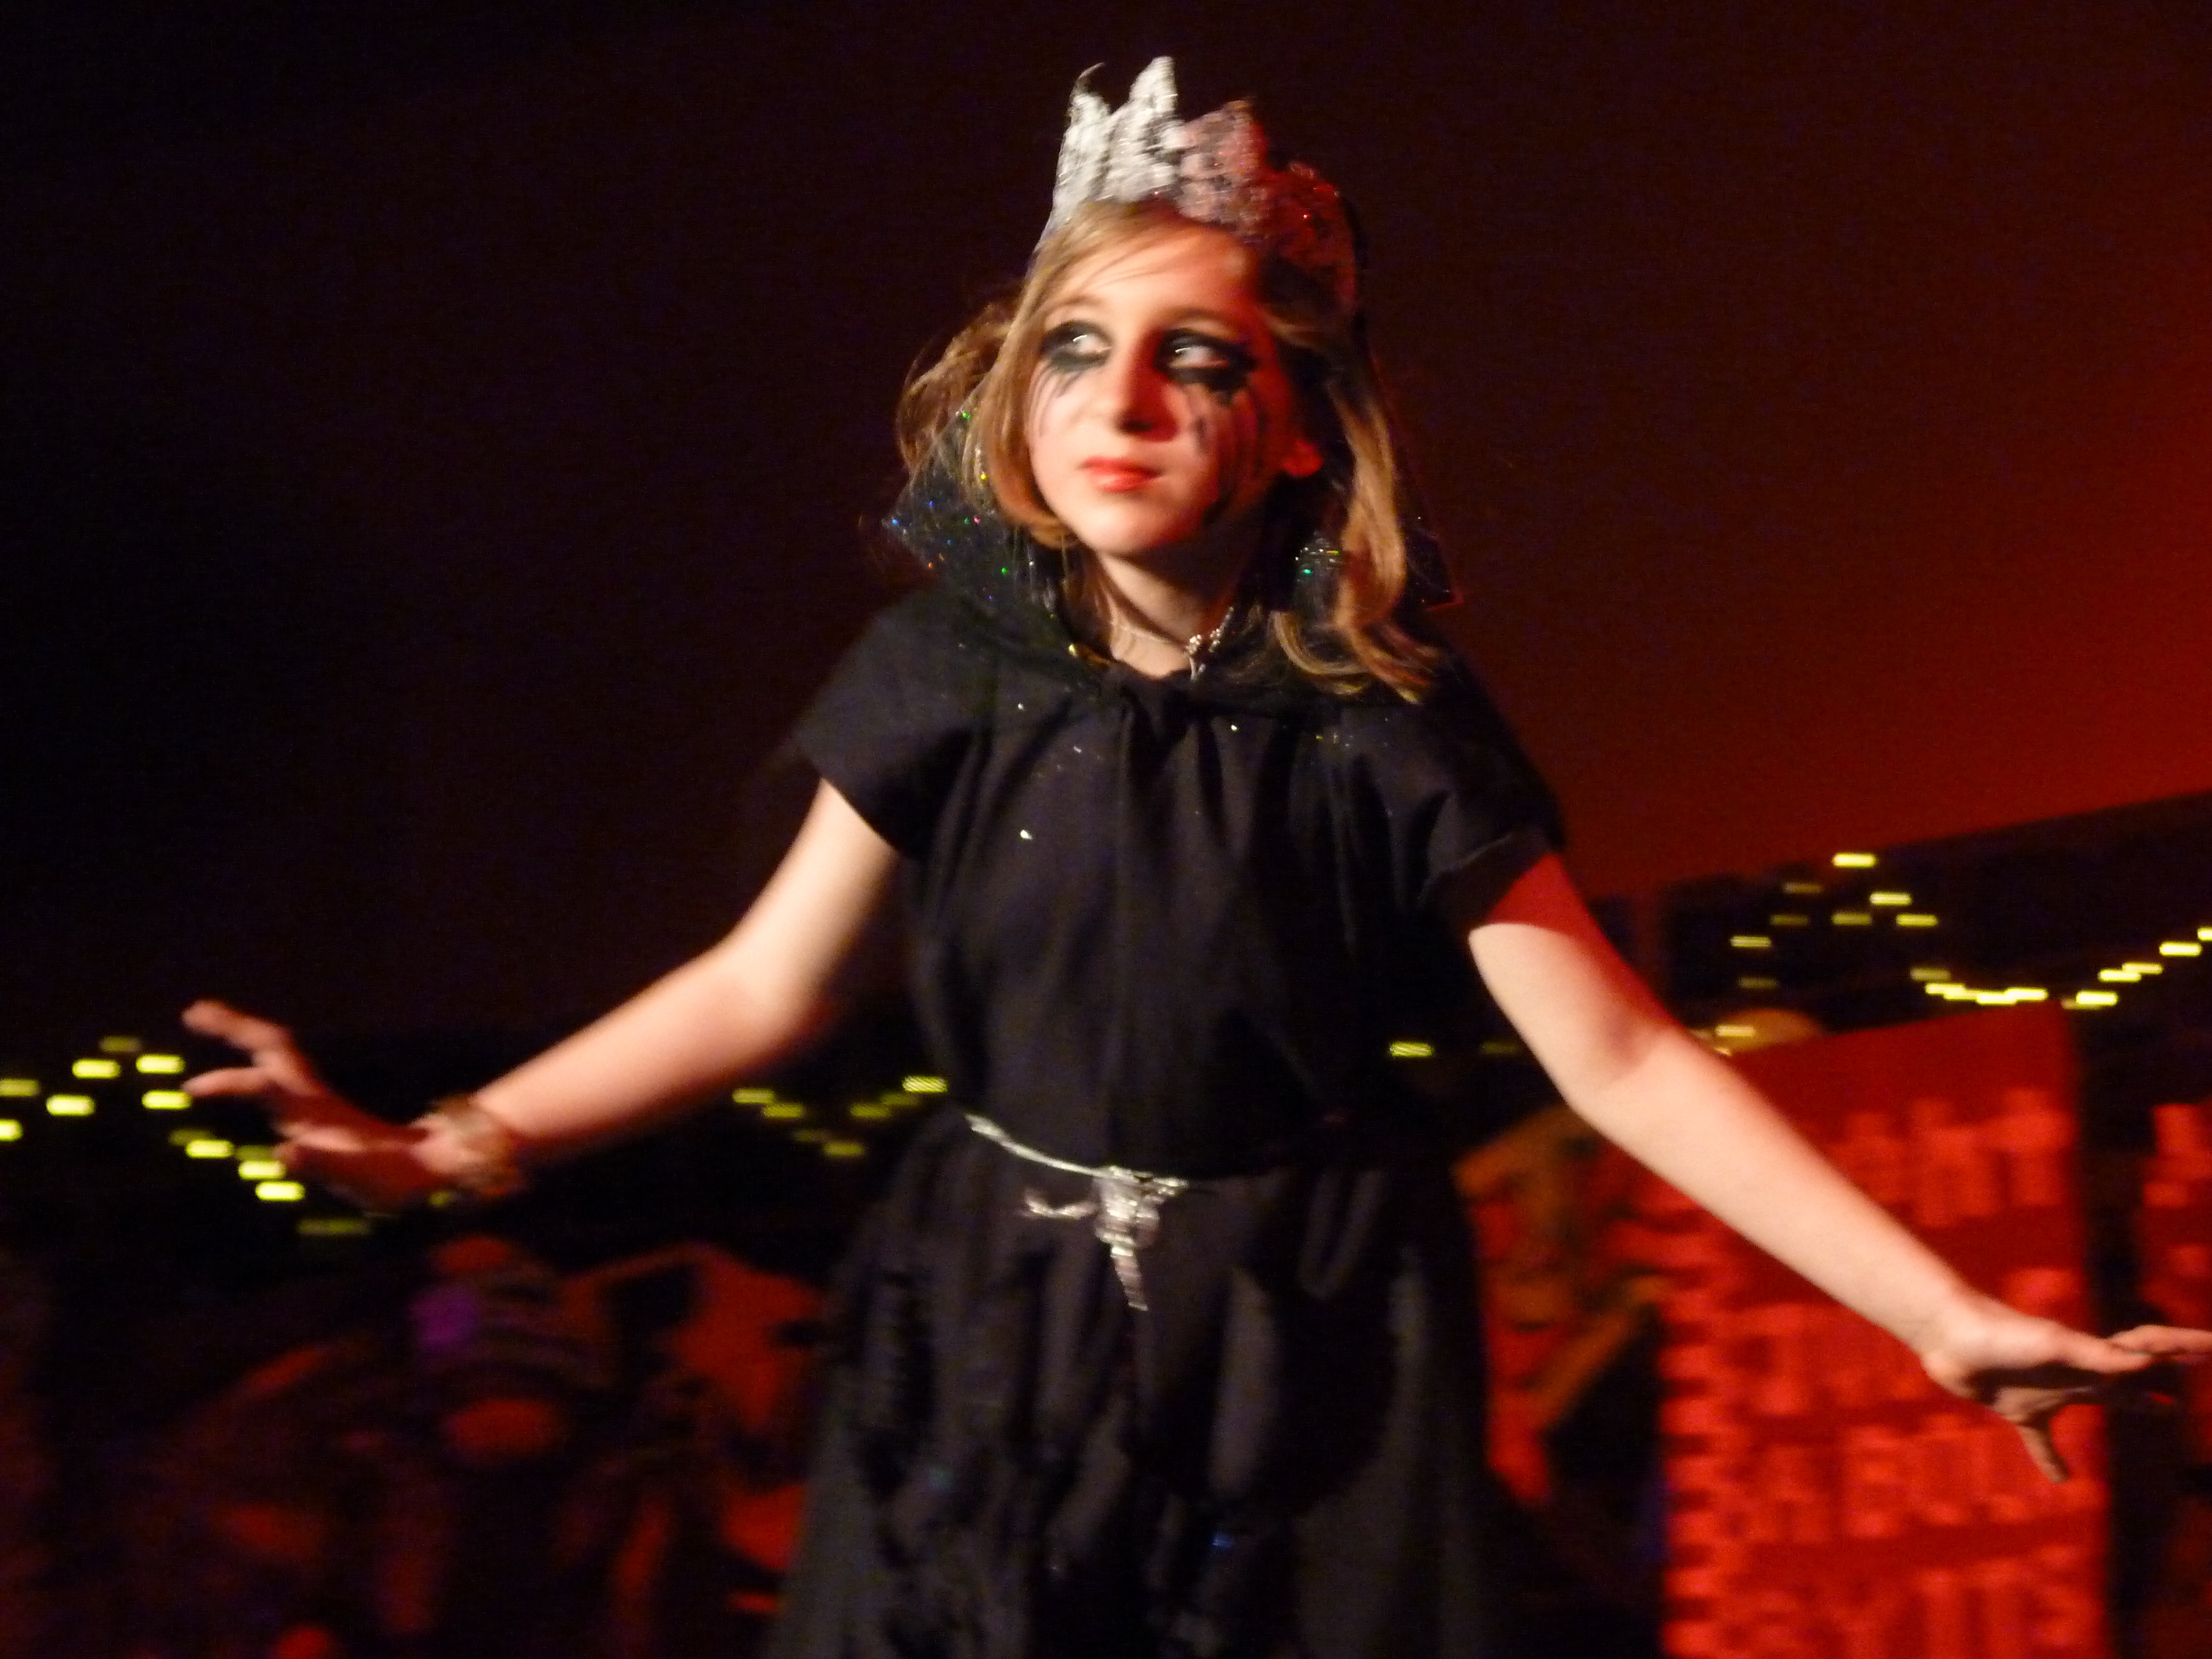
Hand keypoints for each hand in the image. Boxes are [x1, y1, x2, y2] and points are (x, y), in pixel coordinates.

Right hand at [182, 1000, 440, 1210]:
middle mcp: (310, 1098)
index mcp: (314, 1112)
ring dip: (241, 1034)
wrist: (427, 1167)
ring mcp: (313, 1101)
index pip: (266, 1085)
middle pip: (272, 1048)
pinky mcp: (315, 1110)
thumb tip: (285, 1151)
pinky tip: (238, 1067)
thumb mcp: (359, 1178)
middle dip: (235, 1027)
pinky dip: (250, 1060)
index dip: (231, 1084)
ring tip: (203, 1018)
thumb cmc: (392, 1177)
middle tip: (195, 1010)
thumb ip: (323, 1165)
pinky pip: (275, 1073)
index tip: (194, 1088)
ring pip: (275, 1055)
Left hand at [1918, 1292, 2211, 1480]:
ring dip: (2132, 1404)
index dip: (2184, 1344)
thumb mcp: (2052, 1345)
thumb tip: (2144, 1364)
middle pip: (2133, 1375)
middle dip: (2166, 1374)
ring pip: (2098, 1400)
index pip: (2149, 1347)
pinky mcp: (2019, 1407)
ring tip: (2159, 1412)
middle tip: (2196, 1384)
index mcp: (2091, 1355)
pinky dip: (2052, 1459)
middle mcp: (2077, 1371)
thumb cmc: (1999, 1335)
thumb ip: (2096, 1356)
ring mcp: (2049, 1389)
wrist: (1945, 1336)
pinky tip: (2062, 1482)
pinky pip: (2041, 1440)